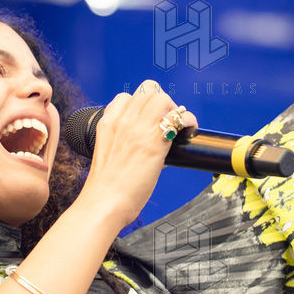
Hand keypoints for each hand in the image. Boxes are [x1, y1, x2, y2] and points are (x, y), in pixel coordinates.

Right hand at [76, 80, 198, 228]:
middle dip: (161, 103)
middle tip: (167, 121)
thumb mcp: (108, 154)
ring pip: (162, 98)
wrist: (105, 202)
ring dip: (173, 109)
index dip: (141, 104)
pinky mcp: (154, 142)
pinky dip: (187, 120)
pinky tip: (189, 131)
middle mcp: (122, 120)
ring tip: (177, 126)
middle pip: (147, 91)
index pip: (126, 97)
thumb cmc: (106, 186)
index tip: (148, 117)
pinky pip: (178, 117)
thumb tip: (146, 142)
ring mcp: (138, 128)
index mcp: (108, 123)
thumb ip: (124, 142)